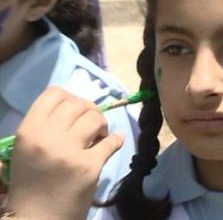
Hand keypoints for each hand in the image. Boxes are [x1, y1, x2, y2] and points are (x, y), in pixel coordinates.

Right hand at [6, 87, 123, 219]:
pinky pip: (111, 142)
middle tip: (92, 124)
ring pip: (95, 118)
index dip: (70, 97)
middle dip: (89, 110)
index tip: (76, 110)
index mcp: (29, 130)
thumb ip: (46, 125)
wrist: (38, 218)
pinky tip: (116, 142)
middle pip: (78, 103)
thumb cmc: (31, 182)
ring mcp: (70, 152)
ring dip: (102, 124)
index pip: (54, 94)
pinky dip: (117, 140)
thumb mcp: (27, 148)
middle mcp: (48, 137)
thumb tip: (76, 106)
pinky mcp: (89, 167)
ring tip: (99, 136)